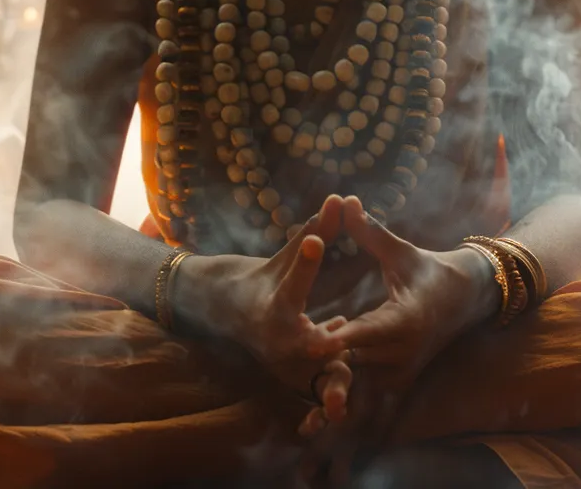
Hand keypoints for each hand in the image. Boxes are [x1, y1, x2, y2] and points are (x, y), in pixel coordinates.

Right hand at [170, 195, 351, 393]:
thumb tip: (338, 198)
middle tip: (344, 332)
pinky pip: (316, 381)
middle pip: (302, 341)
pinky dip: (332, 378)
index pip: (292, 280)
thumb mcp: (283, 258)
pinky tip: (351, 360)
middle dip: (324, 340)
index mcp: (272, 304)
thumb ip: (314, 233)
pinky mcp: (289, 374)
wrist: (224, 311)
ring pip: (310, 370)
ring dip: (334, 368)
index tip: (318, 241)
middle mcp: (274, 335)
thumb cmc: (257, 279)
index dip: (305, 259)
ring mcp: (280, 360)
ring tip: (356, 350)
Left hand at [317, 197, 501, 431]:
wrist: (464, 298)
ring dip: (332, 369)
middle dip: (325, 357)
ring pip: (357, 377)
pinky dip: (345, 379)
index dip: (337, 338)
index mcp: (406, 320)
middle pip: (355, 361)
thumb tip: (346, 200)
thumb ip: (369, 231)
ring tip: (300, 359)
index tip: (309, 342)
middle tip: (292, 349)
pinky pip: (365, 386)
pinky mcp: (400, 380)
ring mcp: (404, 371)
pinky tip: (323, 371)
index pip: (365, 333)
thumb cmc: (429, 269)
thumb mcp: (399, 251)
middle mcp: (406, 352)